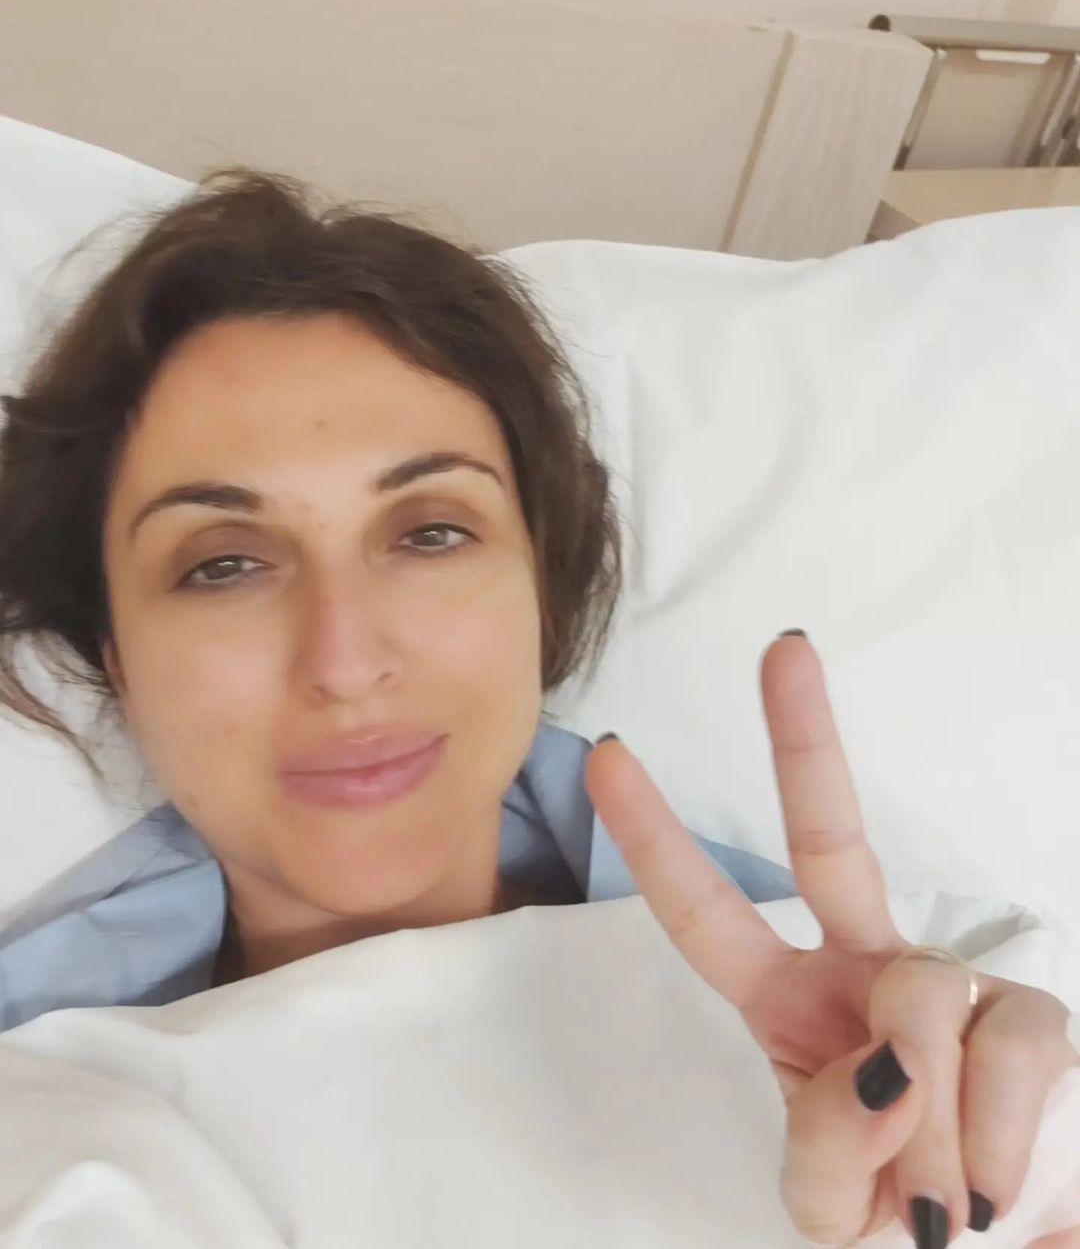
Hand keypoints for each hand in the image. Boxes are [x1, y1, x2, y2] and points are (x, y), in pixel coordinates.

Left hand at [584, 633, 1079, 1246]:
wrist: (1010, 1237)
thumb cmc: (902, 1207)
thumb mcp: (833, 1207)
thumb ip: (827, 1157)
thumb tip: (887, 1071)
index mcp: (786, 1000)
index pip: (707, 913)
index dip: (655, 839)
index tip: (610, 753)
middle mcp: (865, 964)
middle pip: (830, 838)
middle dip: (803, 739)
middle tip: (783, 647)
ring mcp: (951, 980)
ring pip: (919, 1003)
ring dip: (923, 1129)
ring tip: (939, 1203)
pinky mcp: (1030, 1015)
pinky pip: (1005, 1051)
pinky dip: (990, 1142)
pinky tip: (991, 1186)